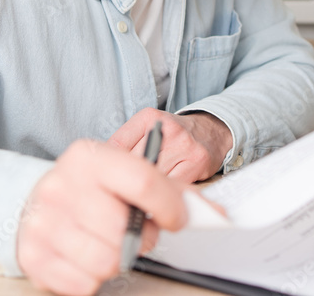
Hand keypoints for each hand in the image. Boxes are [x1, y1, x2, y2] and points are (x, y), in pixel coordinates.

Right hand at [16, 140, 186, 295]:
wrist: (37, 202)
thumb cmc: (91, 190)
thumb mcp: (126, 175)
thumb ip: (172, 191)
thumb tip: (214, 215)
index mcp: (89, 157)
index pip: (144, 181)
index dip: (170, 207)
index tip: (176, 219)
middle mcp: (61, 185)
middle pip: (126, 230)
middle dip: (138, 238)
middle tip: (128, 231)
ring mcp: (43, 221)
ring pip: (107, 261)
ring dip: (114, 260)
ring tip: (104, 242)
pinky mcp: (32, 254)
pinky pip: (84, 283)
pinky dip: (91, 277)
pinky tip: (83, 256)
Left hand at [109, 108, 233, 183]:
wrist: (212, 132)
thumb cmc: (174, 135)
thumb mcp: (147, 129)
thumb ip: (126, 145)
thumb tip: (101, 169)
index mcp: (148, 118)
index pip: (117, 145)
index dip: (108, 167)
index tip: (103, 179)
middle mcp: (166, 128)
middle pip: (134, 164)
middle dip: (126, 180)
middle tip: (120, 192)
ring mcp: (182, 145)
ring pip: (153, 177)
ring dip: (144, 190)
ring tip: (142, 194)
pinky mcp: (195, 162)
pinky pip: (171, 186)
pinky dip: (164, 195)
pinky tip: (161, 195)